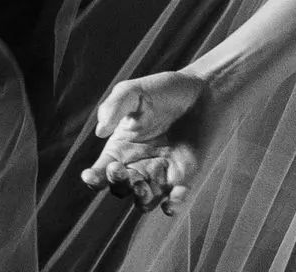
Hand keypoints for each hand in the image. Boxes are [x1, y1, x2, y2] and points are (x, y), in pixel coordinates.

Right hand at [79, 68, 215, 215]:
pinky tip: (172, 200)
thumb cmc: (166, 90)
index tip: (90, 175)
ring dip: (140, 199)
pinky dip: (172, 206)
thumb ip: (115, 105)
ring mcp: (160, 175)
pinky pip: (174, 201)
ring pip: (143, 201)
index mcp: (121, 149)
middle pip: (120, 188)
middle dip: (118, 184)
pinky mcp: (183, 179)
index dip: (93, 179)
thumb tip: (100, 131)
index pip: (101, 173)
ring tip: (141, 185)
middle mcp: (137, 166)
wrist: (205, 91)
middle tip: (121, 170)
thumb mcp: (136, 91)